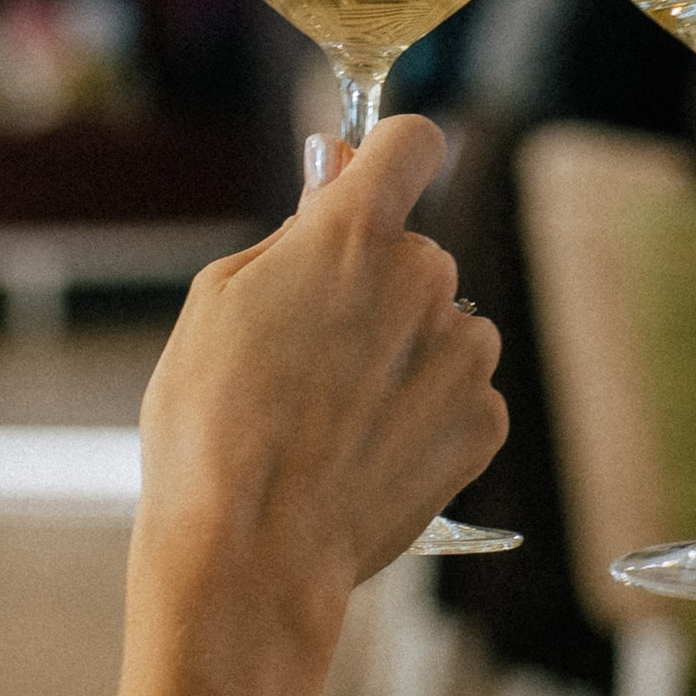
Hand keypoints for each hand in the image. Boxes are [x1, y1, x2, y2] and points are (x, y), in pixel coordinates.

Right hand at [134, 113, 503, 645]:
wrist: (252, 553)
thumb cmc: (212, 428)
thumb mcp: (218, 302)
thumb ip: (291, 233)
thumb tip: (332, 178)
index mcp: (355, 235)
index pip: (413, 143)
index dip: (388, 159)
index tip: (366, 187)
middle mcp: (426, 280)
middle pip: (414, 254)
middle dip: (373, 288)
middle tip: (307, 354)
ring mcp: (463, 355)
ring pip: (443, 326)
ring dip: (404, 352)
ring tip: (334, 415)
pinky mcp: (483, 423)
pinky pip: (459, 392)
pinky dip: (423, 413)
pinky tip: (365, 451)